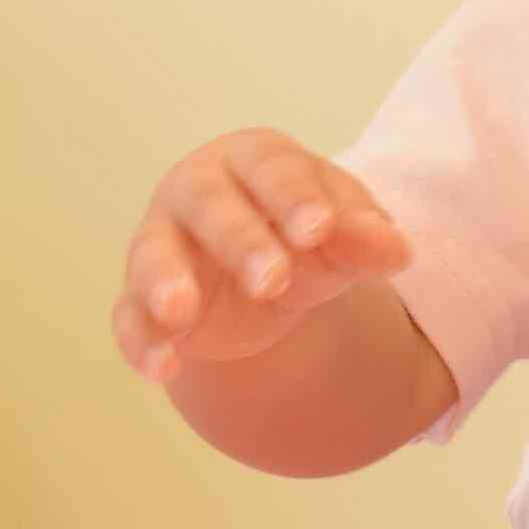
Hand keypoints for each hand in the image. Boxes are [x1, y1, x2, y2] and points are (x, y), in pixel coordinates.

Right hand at [113, 129, 412, 382]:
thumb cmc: (308, 236)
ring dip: (166, 281)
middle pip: (211, 206)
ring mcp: (162, 243)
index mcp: (255, 160)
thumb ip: (368, 238)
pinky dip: (142, 341)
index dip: (294, 197)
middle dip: (240, 241)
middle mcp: (198, 191)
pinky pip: (130, 317)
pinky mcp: (142, 299)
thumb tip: (399, 251)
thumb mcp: (343, 238)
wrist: (270, 279)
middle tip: (272, 280)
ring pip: (153, 254)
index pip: (272, 168)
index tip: (320, 230)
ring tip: (181, 312)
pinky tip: (163, 368)